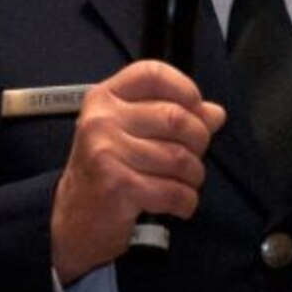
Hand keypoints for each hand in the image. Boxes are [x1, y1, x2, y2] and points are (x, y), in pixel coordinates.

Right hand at [51, 61, 226, 281]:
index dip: (185, 88)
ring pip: (179, 158)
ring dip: (193, 177)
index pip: (153, 73)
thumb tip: (215, 113)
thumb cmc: (107, 171)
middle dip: (198, 141)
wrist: (77, 218)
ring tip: (183, 182)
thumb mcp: (133, 133)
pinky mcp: (117, 186)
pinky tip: (177, 203)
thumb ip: (173, 117)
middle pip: (176, 118)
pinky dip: (185, 201)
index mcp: (105, 98)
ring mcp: (106, 152)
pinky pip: (173, 191)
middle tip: (193, 155)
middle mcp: (102, 120)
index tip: (196, 107)